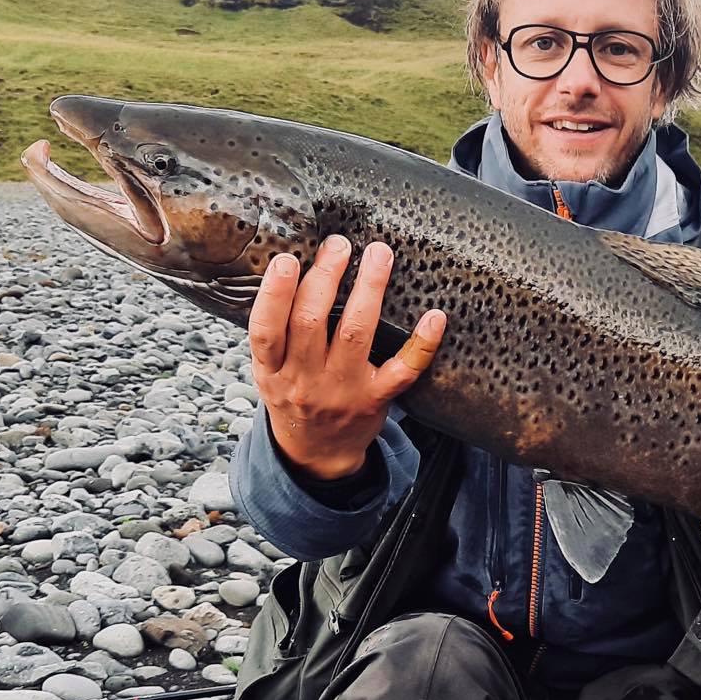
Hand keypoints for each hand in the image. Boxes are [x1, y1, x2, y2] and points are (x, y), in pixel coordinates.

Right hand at [247, 233, 444, 478]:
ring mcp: (343, 390)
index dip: (274, 294)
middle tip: (339, 244)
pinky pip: (404, 370)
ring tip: (378, 255)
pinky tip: (434, 316)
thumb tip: (288, 268)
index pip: (266, 330)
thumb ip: (274, 332)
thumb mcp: (269, 372)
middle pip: (311, 322)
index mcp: (272, 371)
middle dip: (326, 277)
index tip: (287, 260)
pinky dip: (422, 343)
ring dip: (369, 289)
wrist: (317, 455)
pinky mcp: (376, 399)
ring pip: (356, 333)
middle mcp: (305, 380)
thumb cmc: (294, 398)